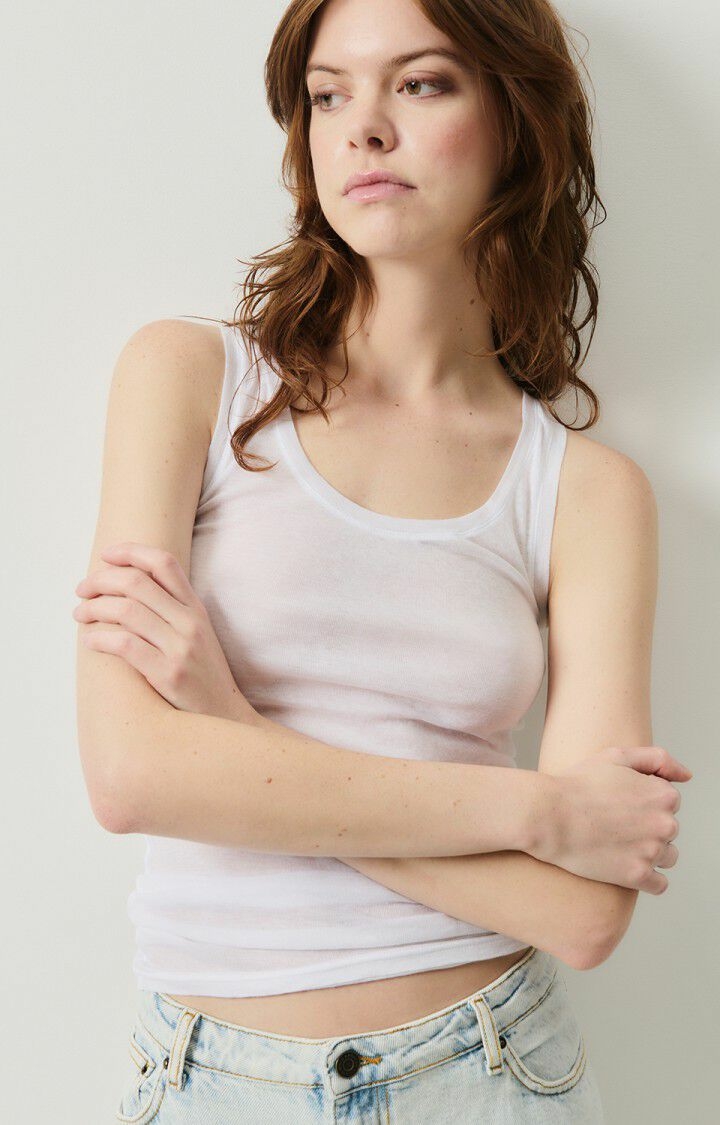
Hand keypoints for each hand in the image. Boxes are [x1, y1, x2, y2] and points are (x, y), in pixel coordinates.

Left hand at [73, 541, 258, 722]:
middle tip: (82, 590)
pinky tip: (90, 641)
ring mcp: (180, 648)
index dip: (131, 551)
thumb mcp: (196, 634)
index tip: (106, 555)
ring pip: (126, 611)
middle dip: (100, 580)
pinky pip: (125, 645)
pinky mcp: (168, 674)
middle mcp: (190, 622)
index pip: (164, 563)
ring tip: (79, 614)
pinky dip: (99, 639)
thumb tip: (128, 588)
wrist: (223, 715)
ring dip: (93, 608)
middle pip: (136, 582)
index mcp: (196, 608)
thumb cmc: (201, 675)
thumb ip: (172, 609)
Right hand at [531, 745, 692, 894]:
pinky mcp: (637, 876)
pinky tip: (623, 865)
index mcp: (664, 795)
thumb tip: (687, 776)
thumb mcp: (616, 756)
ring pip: (667, 857)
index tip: (619, 804)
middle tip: (613, 824)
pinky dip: (646, 878)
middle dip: (647, 828)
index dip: (642, 802)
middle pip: (669, 830)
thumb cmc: (577, 784)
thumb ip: (658, 759)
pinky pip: (659, 884)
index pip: (668, 803)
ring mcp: (652, 851)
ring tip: (617, 844)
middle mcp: (665, 823)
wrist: (547, 815)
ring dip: (648, 852)